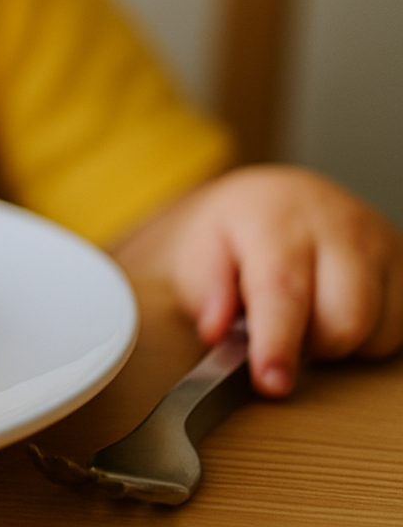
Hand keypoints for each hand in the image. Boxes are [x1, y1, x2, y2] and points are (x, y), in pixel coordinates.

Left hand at [118, 165, 402, 396]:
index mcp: (278, 220)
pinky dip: (367, 337)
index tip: (271, 382)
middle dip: (309, 348)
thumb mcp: (198, 251)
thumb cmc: (235, 230)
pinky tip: (334, 313)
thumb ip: (205, 292)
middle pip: (344, 320)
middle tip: (278, 334)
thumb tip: (218, 333)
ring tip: (304, 318)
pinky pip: (398, 328)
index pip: (283, 290)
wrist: (277, 198)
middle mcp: (338, 226)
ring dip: (338, 345)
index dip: (277, 344)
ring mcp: (380, 242)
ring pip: (376, 331)